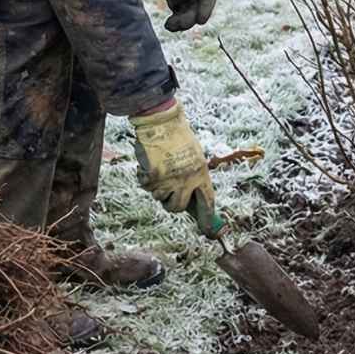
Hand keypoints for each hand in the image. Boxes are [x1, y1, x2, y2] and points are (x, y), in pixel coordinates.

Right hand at [130, 100, 220, 235]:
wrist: (162, 122)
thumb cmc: (178, 137)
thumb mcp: (194, 156)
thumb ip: (194, 177)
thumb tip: (191, 198)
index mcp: (201, 174)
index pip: (207, 202)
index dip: (208, 219)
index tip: (209, 232)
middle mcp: (186, 179)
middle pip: (177, 207)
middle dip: (170, 203)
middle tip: (168, 193)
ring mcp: (168, 178)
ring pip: (159, 196)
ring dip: (156, 187)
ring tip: (159, 168)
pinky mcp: (152, 175)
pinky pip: (145, 186)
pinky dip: (144, 177)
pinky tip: (148, 164)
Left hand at [141, 0, 216, 31]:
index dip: (206, 8)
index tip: (201, 21)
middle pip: (198, 8)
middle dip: (191, 18)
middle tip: (181, 25)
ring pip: (189, 14)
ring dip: (182, 22)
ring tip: (169, 26)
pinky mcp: (177, 3)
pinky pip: (179, 15)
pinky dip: (175, 22)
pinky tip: (168, 26)